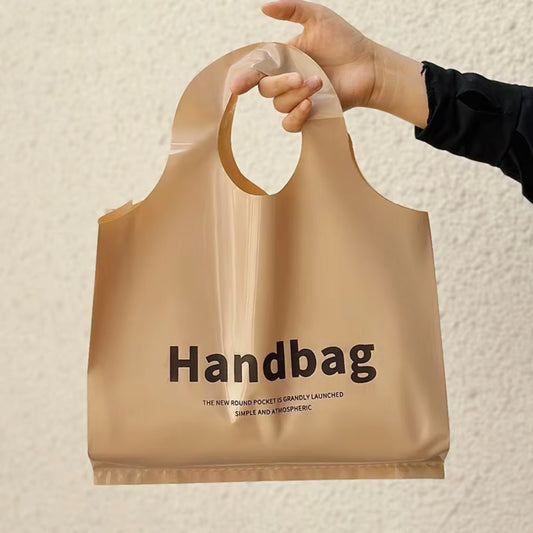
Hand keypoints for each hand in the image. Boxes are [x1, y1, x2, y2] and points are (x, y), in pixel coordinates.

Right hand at [229, 0, 428, 131]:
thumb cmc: (345, 41)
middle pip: (265, 89)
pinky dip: (296, 117)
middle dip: (281, 84)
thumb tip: (263, 8)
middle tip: (302, 77)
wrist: (368, 67)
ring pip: (279, 105)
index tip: (238, 86)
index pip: (256, 69)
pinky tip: (309, 105)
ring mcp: (296, 99)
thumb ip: (291, 10)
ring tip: (320, 83)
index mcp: (283, 59)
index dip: (243, 77)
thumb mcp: (318, 18)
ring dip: (297, 95)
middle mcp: (286, 80)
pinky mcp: (308, 115)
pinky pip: (290, 124)